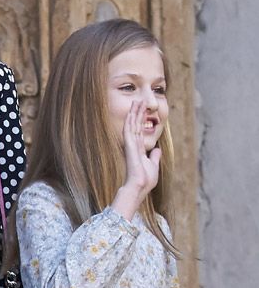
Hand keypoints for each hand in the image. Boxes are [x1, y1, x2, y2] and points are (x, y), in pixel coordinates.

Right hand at [112, 100, 161, 220]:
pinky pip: (129, 130)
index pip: (139, 131)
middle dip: (137, 113)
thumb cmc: (145, 180)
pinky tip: (132, 111)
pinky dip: (130, 120)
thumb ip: (154, 156)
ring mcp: (130, 145)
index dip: (141, 121)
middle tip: (139, 101)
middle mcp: (133, 146)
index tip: (142, 111)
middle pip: (135, 125)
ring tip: (136, 101)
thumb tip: (157, 149)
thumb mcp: (153, 166)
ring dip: (134, 113)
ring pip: (131, 125)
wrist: (140, 186)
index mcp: (138, 150)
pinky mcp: (128, 146)